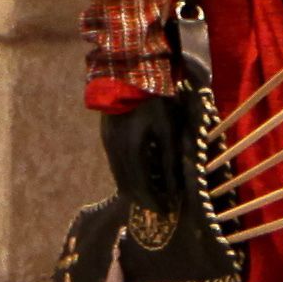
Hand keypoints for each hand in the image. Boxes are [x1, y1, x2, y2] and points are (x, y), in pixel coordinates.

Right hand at [99, 94, 204, 219]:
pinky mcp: (107, 135)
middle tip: (160, 206)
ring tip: (153, 191)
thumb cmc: (155, 98)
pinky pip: (117, 163)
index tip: (168, 211)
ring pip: (119, 176)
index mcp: (131, 151)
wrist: (129, 70)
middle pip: (126, 187)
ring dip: (135, 187)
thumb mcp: (169, 128)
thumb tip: (175, 186)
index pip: (141, 188)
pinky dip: (129, 174)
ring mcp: (108, 142)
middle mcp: (115, 151)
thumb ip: (171, 158)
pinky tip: (141, 171)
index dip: (154, 202)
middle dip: (143, 200)